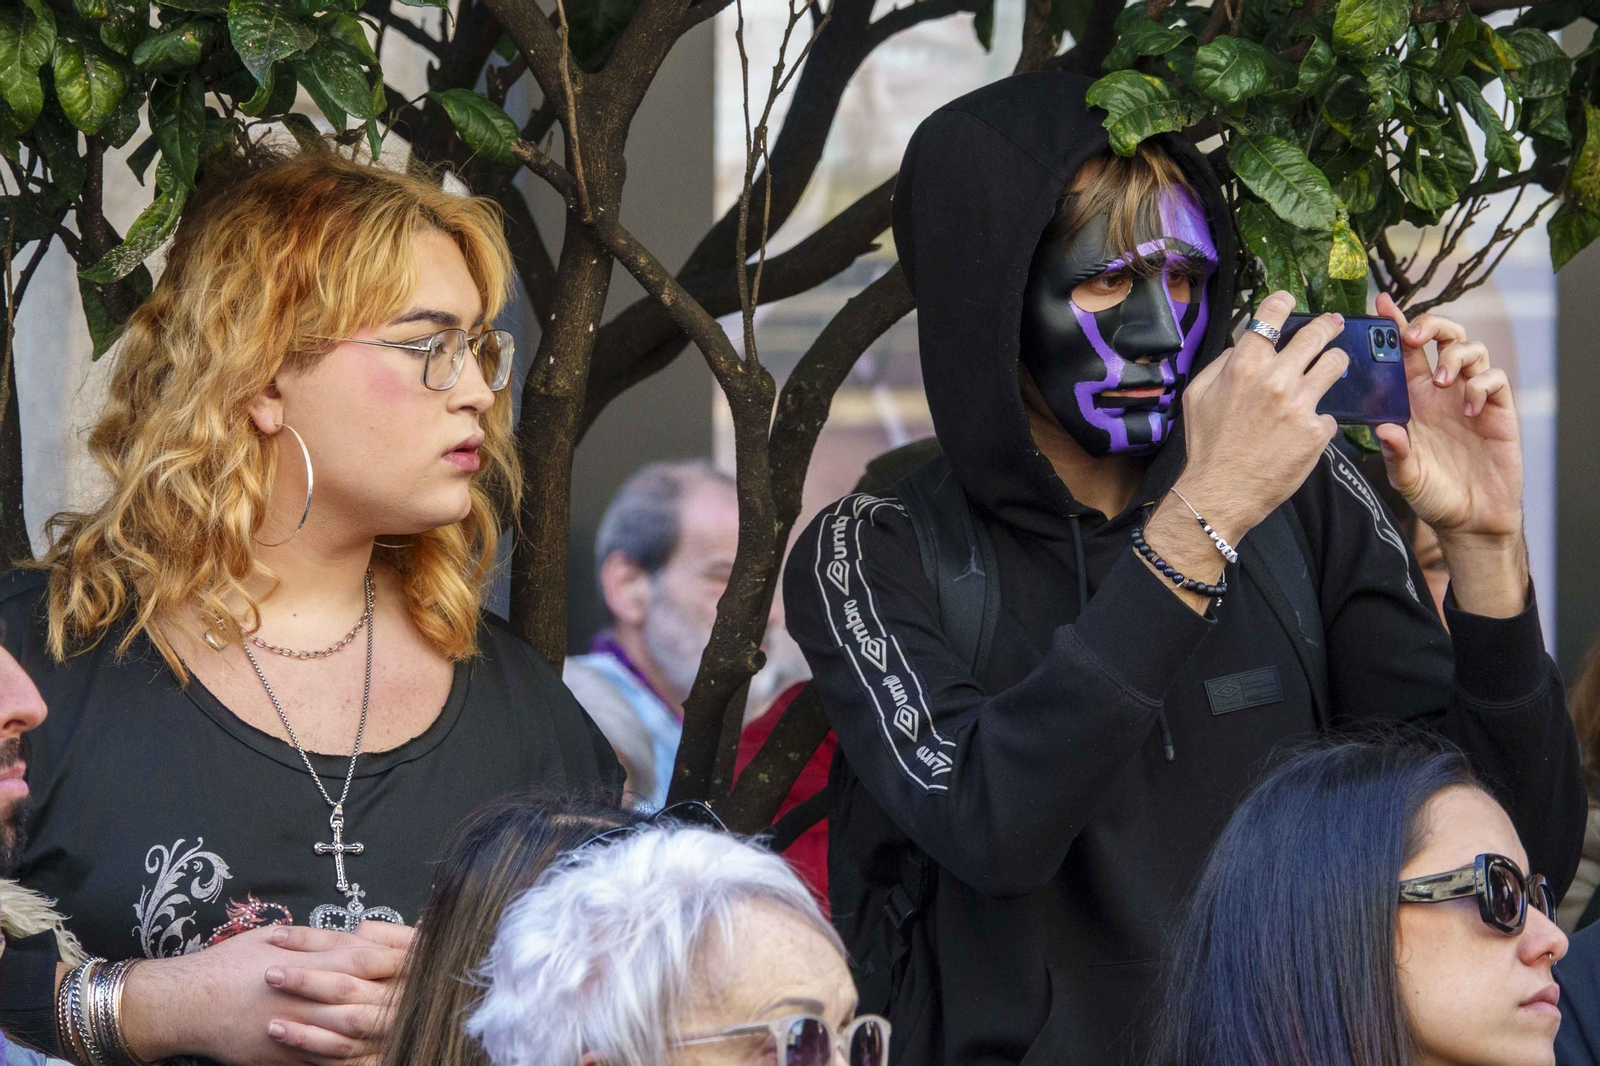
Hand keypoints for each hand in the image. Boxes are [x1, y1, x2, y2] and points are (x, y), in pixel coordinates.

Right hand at [121, 922, 412, 1065]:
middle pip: (374, 995)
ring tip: (415, 1027)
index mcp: (316, 960)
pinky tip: (374, 1055)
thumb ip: (318, 940)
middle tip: (433, 995)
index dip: (401, 958)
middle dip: (405, 996)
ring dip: (386, 1030)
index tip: (425, 957)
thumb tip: (352, 936)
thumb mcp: (276, 937)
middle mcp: (316, 995)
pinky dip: (354, 1058)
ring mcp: (304, 1028)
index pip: (373, 958)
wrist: (187, 1002)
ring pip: (357, 1031)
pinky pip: (330, 1060)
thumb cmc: (230, 963)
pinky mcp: (290, 1055)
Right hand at [1171, 291, 1347, 541]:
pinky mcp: (1317, 431)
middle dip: (1327, 326)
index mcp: (1243, 365)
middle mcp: (1276, 379)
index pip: (1271, 314)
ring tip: (1330, 369)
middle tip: (1332, 326)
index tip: (1289, 302)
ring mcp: (1300, 404)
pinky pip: (1329, 413)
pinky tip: (1305, 430)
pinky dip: (1318, 419)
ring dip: (1334, 364)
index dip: (1283, 302)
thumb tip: (1242, 346)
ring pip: (1335, 364)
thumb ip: (1221, 364)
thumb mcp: (1197, 395)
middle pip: (1316, 334)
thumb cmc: (1207, 444)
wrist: (1221, 492)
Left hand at [1374, 293, 1527, 615]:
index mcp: (1413, 399)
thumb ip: (1394, 452)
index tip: (1381, 304)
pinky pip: (1492, 379)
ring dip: (1455, 356)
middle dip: (1429, 326)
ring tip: (1444, 382)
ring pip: (1470, 350)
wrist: (1470, 518)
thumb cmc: (1433, 493)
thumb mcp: (1405, 476)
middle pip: (1442, 337)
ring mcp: (1471, 397)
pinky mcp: (1497, 409)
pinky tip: (1467, 407)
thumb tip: (1383, 427)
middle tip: (1412, 338)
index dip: (1394, 325)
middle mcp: (1441, 391)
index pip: (1403, 353)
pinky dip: (1479, 384)